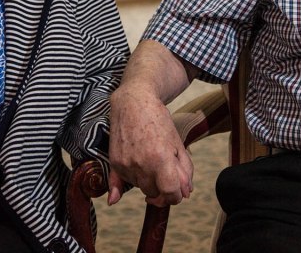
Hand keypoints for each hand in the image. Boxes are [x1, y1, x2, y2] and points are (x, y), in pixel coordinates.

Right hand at [107, 85, 192, 206]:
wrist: (133, 102)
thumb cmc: (159, 121)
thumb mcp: (178, 144)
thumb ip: (185, 171)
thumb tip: (186, 194)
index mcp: (161, 159)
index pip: (170, 193)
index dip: (177, 195)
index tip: (178, 192)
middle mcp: (141, 164)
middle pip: (154, 193)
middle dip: (162, 187)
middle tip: (165, 173)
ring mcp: (125, 164)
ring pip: (140, 188)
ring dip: (147, 182)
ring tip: (149, 161)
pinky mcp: (114, 163)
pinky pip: (121, 184)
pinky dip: (126, 185)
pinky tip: (117, 197)